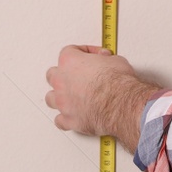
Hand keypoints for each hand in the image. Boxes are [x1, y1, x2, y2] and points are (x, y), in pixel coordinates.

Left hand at [45, 44, 161, 144]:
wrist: (120, 104)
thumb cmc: (117, 83)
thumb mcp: (115, 60)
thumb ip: (105, 60)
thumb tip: (106, 60)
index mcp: (70, 61)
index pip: (69, 51)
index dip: (83, 52)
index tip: (93, 56)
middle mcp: (61, 81)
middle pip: (53, 74)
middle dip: (64, 74)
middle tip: (77, 75)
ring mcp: (63, 102)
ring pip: (50, 98)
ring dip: (59, 97)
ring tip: (69, 97)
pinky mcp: (69, 120)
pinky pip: (59, 121)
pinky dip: (65, 119)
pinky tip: (71, 116)